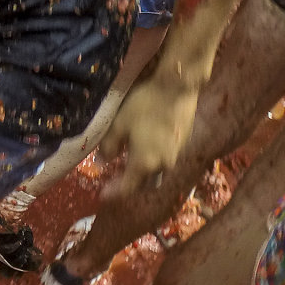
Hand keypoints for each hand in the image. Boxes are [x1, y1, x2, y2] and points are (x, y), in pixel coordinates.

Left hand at [98, 69, 198, 199]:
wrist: (177, 90)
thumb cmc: (144, 106)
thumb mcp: (118, 125)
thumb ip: (109, 147)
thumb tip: (102, 163)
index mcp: (146, 163)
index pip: (129, 187)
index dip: (115, 192)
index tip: (102, 195)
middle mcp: (163, 165)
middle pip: (145, 184)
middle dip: (130, 185)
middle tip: (115, 181)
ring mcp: (176, 155)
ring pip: (157, 173)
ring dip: (143, 174)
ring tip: (129, 166)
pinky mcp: (182, 144)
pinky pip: (165, 160)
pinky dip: (153, 161)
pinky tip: (145, 150)